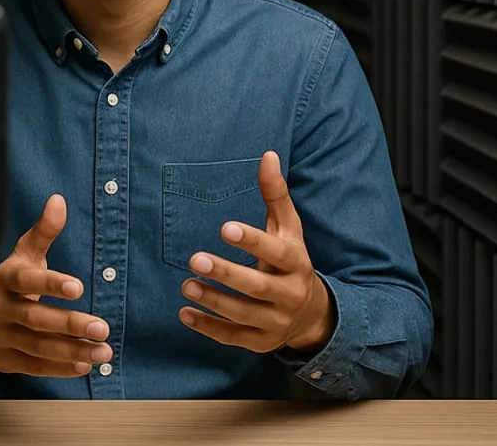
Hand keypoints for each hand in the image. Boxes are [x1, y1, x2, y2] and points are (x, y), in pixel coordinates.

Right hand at [0, 194, 112, 376]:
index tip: (78, 287)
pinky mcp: (6, 361)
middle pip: (35, 318)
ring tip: (103, 351)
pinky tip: (85, 365)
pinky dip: (61, 368)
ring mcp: (0, 337)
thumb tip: (58, 200)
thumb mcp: (25, 255)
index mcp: (5, 279)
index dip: (50, 284)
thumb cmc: (12, 284)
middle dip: (70, 324)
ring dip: (73, 351)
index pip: (25, 281)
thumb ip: (44, 231)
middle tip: (102, 328)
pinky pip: (35, 367)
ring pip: (38, 347)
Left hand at [179, 151, 334, 352]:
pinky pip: (233, 337)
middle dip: (226, 273)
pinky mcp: (261, 342)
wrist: (312, 314)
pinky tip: (184, 313)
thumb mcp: (288, 229)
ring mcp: (276, 322)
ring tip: (186, 285)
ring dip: (213, 301)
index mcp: (296, 263)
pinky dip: (208, 327)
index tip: (225, 228)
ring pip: (243, 314)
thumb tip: (266, 155)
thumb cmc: (291, 261)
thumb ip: (275, 194)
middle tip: (194, 259)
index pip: (276, 252)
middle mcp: (289, 294)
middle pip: (257, 286)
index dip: (253, 241)